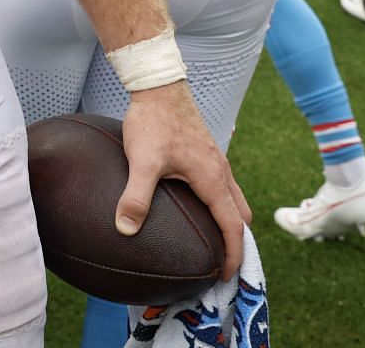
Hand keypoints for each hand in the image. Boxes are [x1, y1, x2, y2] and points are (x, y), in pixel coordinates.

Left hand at [117, 82, 249, 280]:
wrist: (159, 87)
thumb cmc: (153, 122)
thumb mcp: (142, 161)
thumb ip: (135, 196)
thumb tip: (125, 229)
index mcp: (213, 180)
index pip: (233, 227)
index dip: (233, 255)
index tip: (225, 276)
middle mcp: (221, 172)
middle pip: (239, 215)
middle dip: (236, 241)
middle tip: (222, 262)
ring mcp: (216, 161)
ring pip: (232, 199)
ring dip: (228, 221)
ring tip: (211, 239)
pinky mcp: (205, 152)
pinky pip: (220, 186)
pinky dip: (218, 203)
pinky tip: (194, 204)